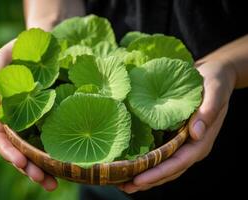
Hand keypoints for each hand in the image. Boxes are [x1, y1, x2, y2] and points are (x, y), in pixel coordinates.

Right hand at [0, 40, 57, 190]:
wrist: (46, 44)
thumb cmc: (21, 49)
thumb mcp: (5, 57)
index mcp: (3, 110)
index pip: (1, 137)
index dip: (9, 152)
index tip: (21, 163)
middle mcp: (19, 120)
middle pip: (19, 151)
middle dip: (30, 169)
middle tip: (46, 182)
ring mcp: (35, 121)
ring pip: (35, 150)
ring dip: (43, 169)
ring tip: (55, 183)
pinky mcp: (52, 118)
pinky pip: (52, 138)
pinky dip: (56, 154)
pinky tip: (67, 165)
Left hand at [118, 59, 235, 192]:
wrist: (211, 74)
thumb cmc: (214, 81)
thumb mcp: (215, 91)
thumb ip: (208, 111)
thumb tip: (195, 134)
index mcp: (201, 141)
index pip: (179, 162)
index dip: (159, 172)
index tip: (139, 178)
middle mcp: (190, 147)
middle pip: (168, 170)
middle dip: (147, 179)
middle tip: (124, 186)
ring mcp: (180, 143)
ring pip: (162, 164)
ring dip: (143, 174)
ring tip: (122, 182)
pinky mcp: (171, 135)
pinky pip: (158, 152)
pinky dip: (144, 160)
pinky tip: (129, 163)